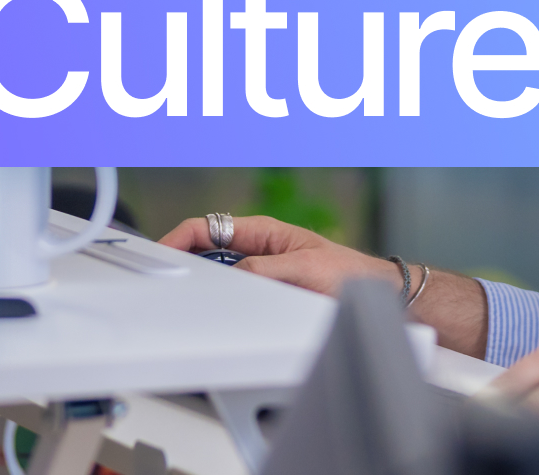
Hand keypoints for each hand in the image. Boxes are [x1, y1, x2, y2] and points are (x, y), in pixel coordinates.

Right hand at [157, 214, 490, 357]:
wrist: (379, 297)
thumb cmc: (350, 275)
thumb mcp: (302, 269)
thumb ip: (264, 269)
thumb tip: (231, 275)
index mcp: (265, 231)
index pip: (206, 226)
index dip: (178, 238)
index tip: (159, 254)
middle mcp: (260, 248)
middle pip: (205, 251)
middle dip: (184, 264)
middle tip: (166, 282)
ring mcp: (262, 270)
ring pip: (218, 276)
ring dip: (204, 286)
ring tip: (191, 299)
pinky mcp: (267, 292)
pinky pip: (233, 295)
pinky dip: (220, 302)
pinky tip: (216, 313)